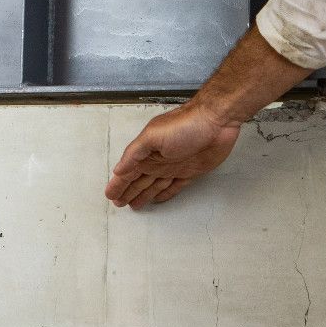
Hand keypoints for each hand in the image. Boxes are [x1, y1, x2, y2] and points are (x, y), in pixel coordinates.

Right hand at [104, 101, 241, 209]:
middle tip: (118, 204)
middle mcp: (158, 160)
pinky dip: (165, 193)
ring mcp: (174, 167)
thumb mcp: (153, 136)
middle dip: (128, 191)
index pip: (128, 172)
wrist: (216, 121)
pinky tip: (158, 198)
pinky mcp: (190, 172)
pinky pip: (174, 187)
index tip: (109, 195)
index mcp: (147, 152)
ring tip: (133, 205)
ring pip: (154, 185)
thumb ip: (135, 153)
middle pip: (139, 180)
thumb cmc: (184, 125)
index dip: (118, 184)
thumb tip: (117, 169)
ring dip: (143, 194)